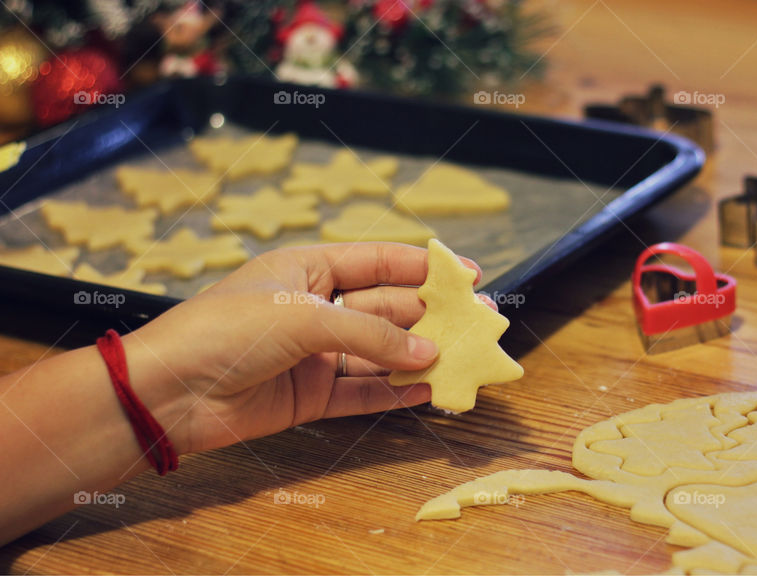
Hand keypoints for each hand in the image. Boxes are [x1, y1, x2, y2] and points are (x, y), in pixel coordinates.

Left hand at [125, 243, 488, 454]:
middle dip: (431, 315)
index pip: (378, 262)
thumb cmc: (225, 332)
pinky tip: (427, 390)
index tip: (467, 273)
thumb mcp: (304, 318)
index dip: (423, 266)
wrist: (167, 393)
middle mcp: (316, 308)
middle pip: (386, 309)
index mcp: (308, 268)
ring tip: (463, 358)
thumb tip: (428, 353)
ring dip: (418, 356)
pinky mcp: (310, 395)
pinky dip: (394, 392)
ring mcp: (314, 354)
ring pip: (380, 352)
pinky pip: (363, 392)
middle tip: (477, 323)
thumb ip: (370, 336)